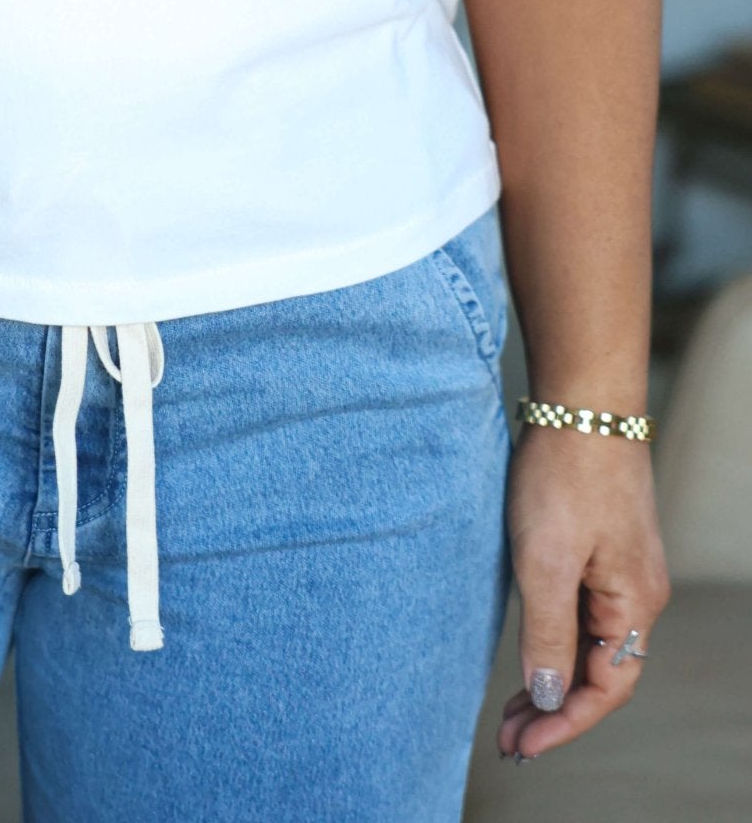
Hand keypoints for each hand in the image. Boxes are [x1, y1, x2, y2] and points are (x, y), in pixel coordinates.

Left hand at [497, 423, 669, 761]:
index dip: (564, 723)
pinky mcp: (602, 542)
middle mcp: (637, 591)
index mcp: (634, 603)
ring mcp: (622, 566)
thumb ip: (549, 633)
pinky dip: (555, 639)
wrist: (581, 399)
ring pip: (591, 643)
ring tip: (512, 707)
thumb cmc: (564, 473)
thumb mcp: (545, 560)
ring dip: (554, 677)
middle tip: (509, 738)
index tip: (520, 746)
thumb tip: (550, 696)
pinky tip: (530, 647)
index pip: (606, 689)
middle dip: (556, 710)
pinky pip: (584, 611)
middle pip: (602, 673)